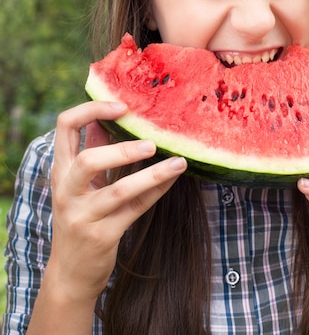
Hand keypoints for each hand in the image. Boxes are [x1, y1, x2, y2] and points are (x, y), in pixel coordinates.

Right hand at [48, 101, 186, 303]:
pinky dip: (156, 191)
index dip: (92, 109)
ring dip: (151, 174)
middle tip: (151, 143)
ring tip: (177, 163)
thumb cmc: (80, 216)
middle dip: (122, 149)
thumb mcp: (78, 182)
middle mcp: (67, 191)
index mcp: (60, 170)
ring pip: (118, 190)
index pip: (64, 126)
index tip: (121, 106)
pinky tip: (173, 178)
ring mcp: (84, 215)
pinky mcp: (102, 236)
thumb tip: (109, 116)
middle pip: (87, 160)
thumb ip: (92, 149)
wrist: (70, 273)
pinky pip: (135, 209)